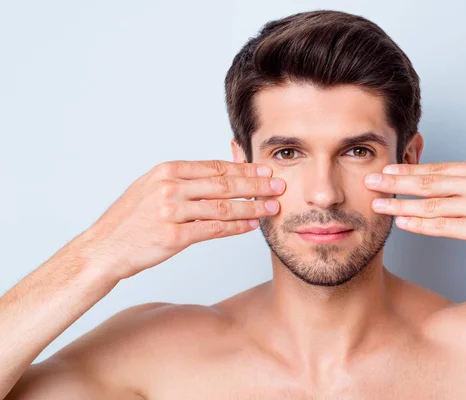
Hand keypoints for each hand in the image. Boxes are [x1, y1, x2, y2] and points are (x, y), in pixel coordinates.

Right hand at [77, 160, 284, 279]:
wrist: (103, 248)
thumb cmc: (129, 219)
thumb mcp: (151, 187)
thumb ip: (181, 180)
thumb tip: (218, 176)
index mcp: (166, 171)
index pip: (214, 167)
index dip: (243, 168)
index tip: (264, 169)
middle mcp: (169, 187)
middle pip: (223, 184)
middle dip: (255, 184)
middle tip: (278, 186)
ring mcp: (170, 212)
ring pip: (222, 207)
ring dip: (251, 207)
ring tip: (272, 207)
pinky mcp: (172, 236)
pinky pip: (213, 230)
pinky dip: (236, 228)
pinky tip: (251, 226)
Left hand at [365, 160, 465, 279]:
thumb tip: (435, 180)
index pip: (438, 168)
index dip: (408, 170)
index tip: (385, 170)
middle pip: (429, 182)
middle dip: (396, 182)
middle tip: (370, 182)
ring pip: (431, 204)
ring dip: (400, 205)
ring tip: (378, 205)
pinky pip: (441, 226)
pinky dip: (418, 225)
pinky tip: (400, 223)